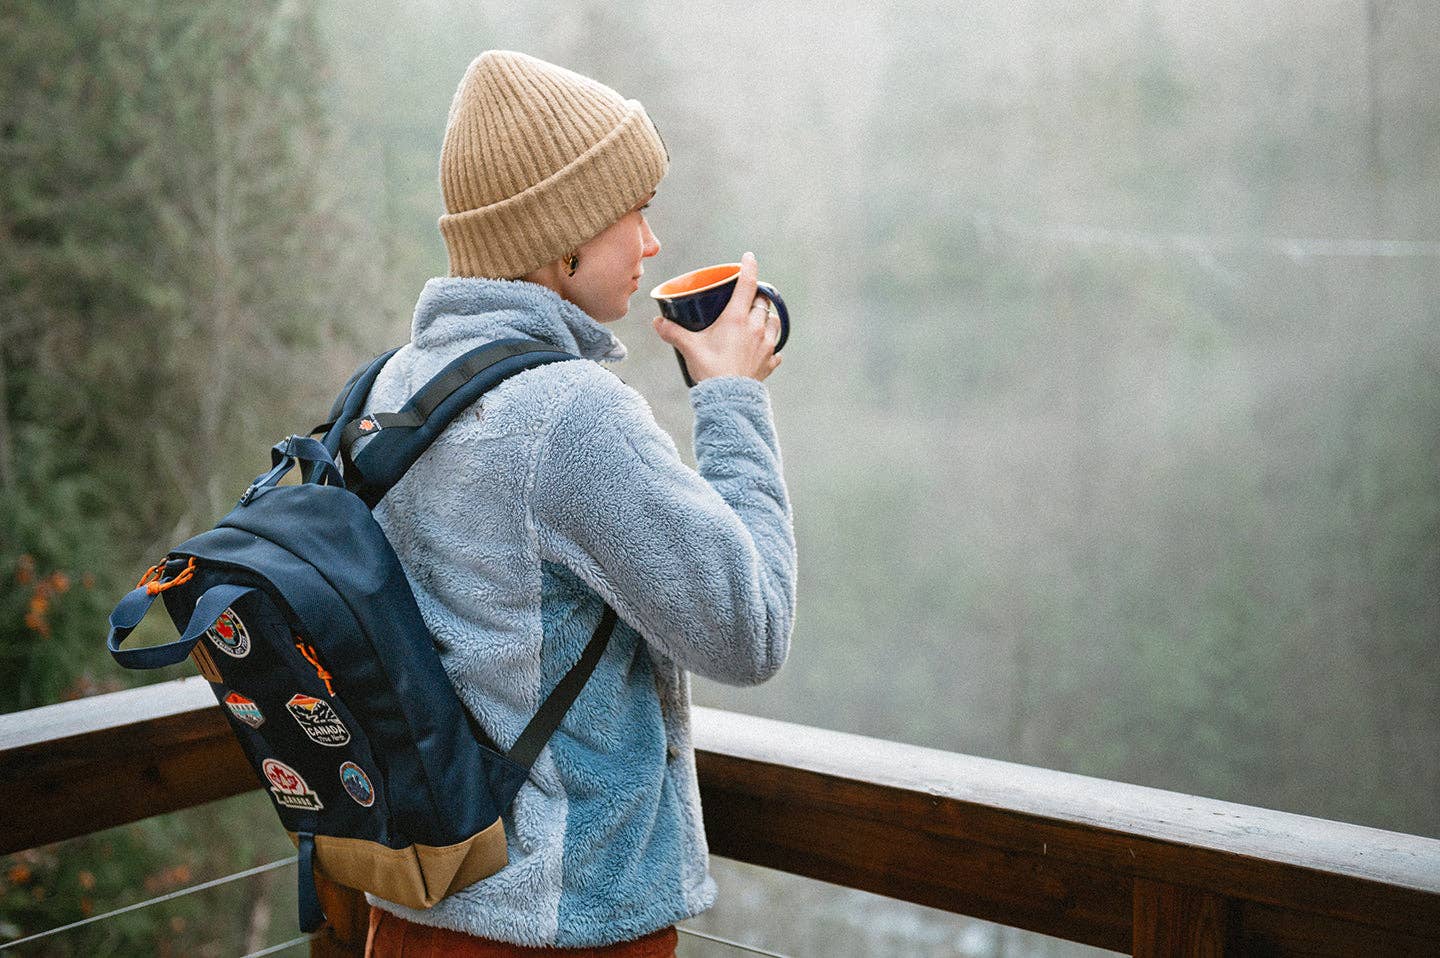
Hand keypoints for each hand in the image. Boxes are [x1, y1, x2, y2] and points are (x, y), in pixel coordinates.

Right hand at [652, 251, 782, 383]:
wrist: (728, 400)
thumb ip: (673, 332)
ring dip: (766, 319)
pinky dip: (771, 347)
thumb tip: (657, 322)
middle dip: (756, 297)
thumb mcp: (689, 348)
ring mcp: (765, 346)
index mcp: (737, 319)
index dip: (749, 267)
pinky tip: (763, 350)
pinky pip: (775, 350)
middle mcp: (755, 328)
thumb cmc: (710, 371)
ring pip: (773, 323)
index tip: (749, 257)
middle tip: (746, 298)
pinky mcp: (769, 363)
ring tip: (757, 321)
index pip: (747, 284)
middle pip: (762, 303)